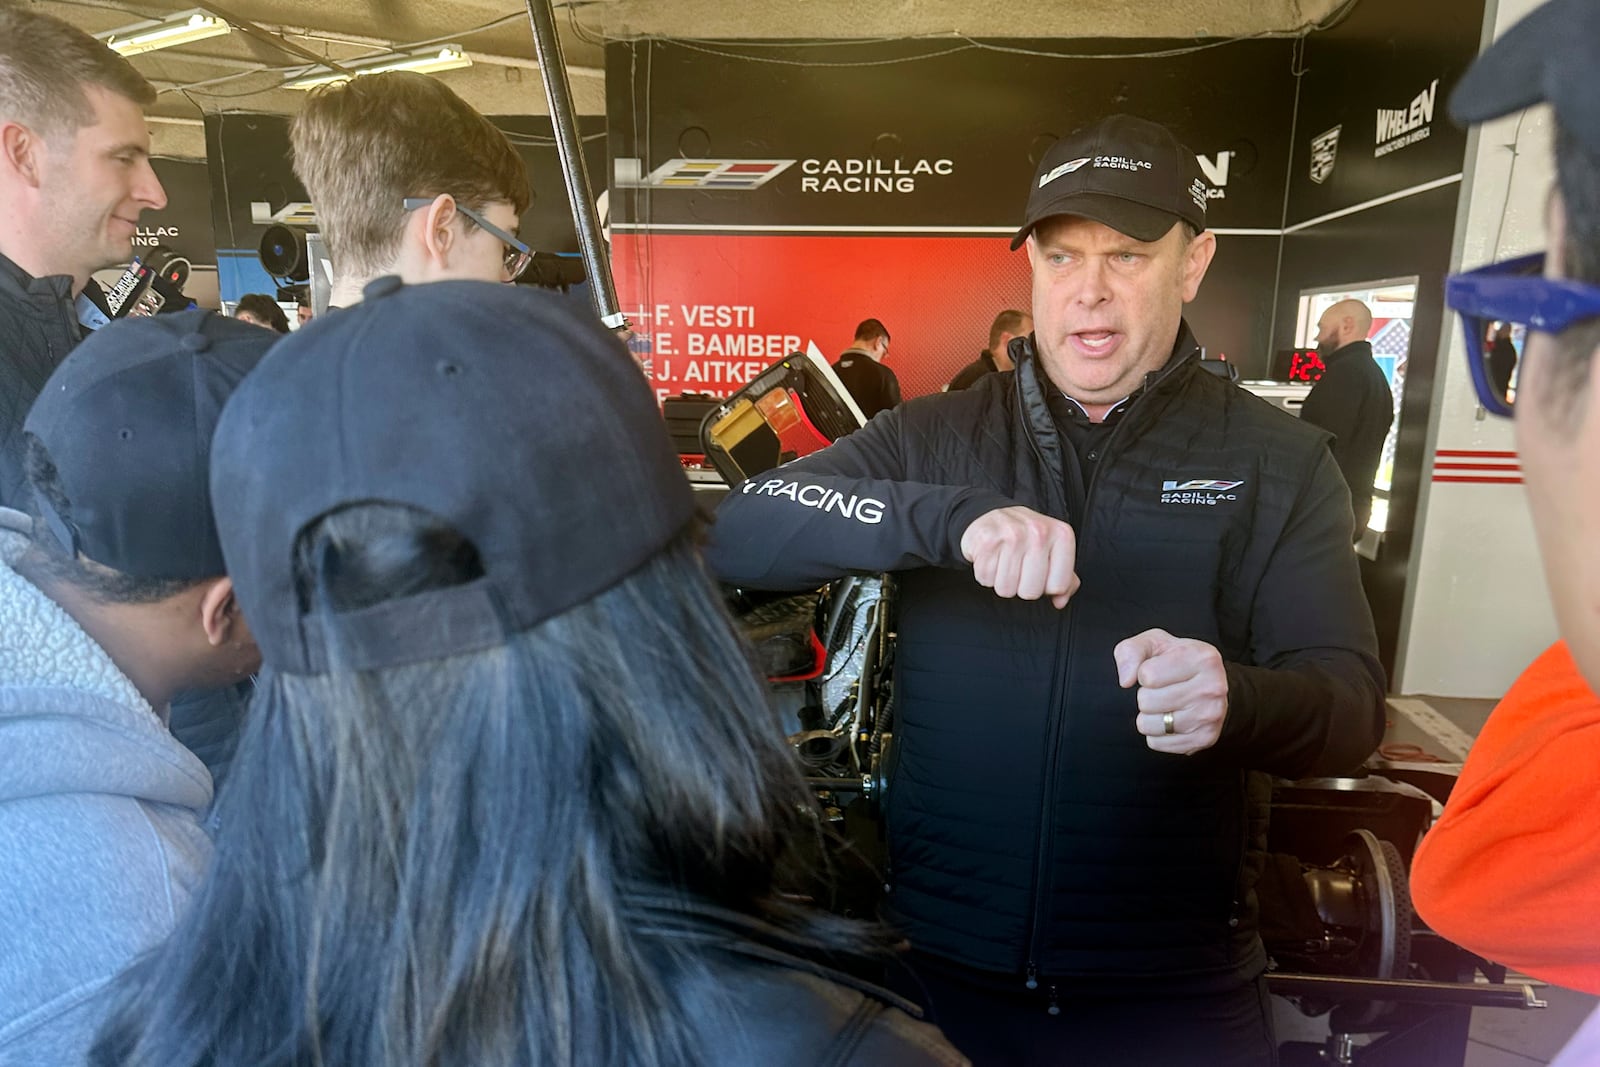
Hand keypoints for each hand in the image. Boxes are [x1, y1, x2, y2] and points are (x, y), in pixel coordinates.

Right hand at [959, 506, 1078, 607]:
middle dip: (1021, 587)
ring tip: (1002, 563)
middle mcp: (1039, 531)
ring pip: (1006, 589)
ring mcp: (1012, 533)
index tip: (1039, 572)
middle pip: (1031, 591)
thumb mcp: (1052, 555)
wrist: (994, 518)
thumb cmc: (1026, 540)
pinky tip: (990, 559)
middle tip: (1018, 568)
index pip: (1058, 586)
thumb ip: (1064, 580)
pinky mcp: (987, 539)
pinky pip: (986, 578)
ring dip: (1001, 582)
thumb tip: (1061, 601)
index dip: (1045, 587)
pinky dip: (984, 575)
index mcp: (1062, 535)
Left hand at [1114, 629, 1228, 754]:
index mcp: (1202, 658)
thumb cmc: (1177, 662)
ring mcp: (1209, 716)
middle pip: (1146, 701)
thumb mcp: (1154, 643)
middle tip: (1163, 689)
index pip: (1147, 675)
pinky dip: (1157, 733)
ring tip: (1167, 704)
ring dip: (1150, 715)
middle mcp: (1211, 687)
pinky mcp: (1203, 739)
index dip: (1143, 673)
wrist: (1211, 686)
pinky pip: (1156, 743)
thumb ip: (1130, 650)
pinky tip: (1172, 719)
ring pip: (1148, 724)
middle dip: (1146, 695)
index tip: (1158, 670)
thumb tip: (1125, 680)